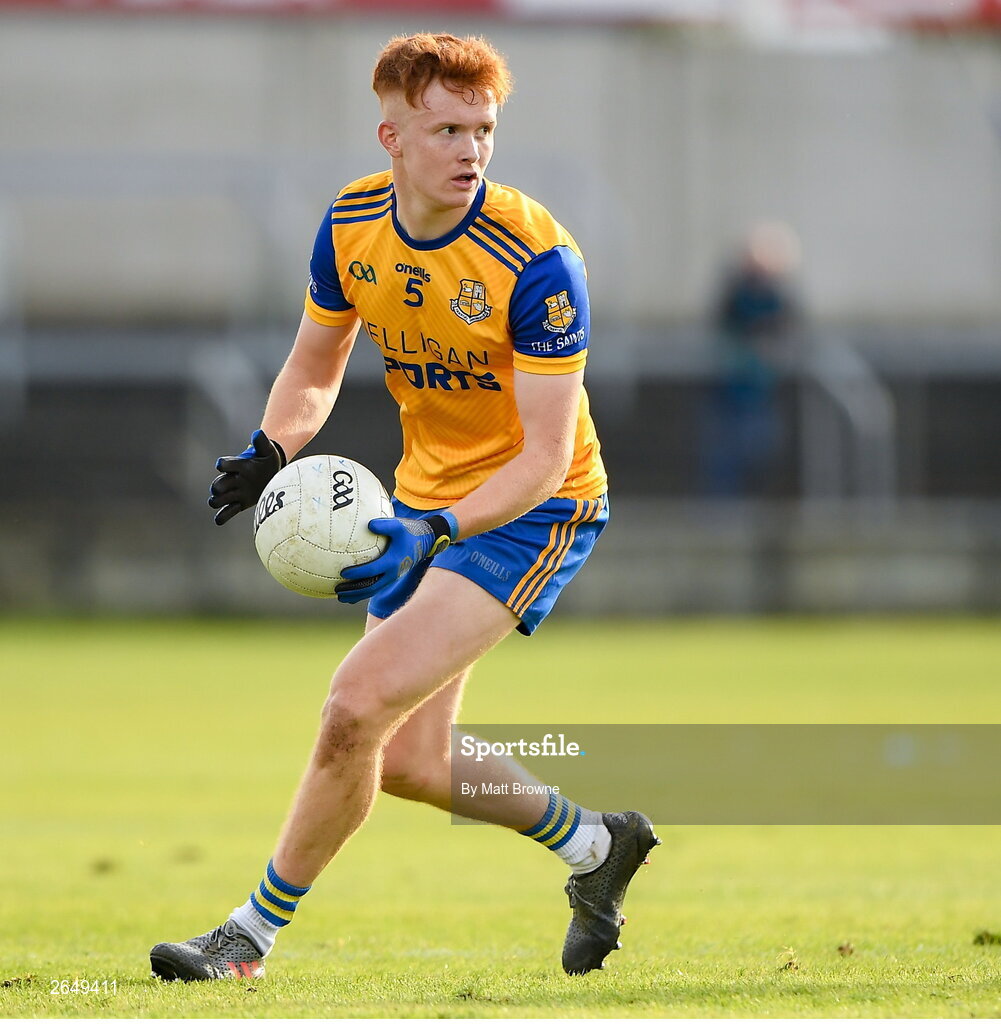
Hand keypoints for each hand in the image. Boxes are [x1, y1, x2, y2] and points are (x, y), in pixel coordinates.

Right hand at [208, 428, 286, 525]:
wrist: (273, 472)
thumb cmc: (268, 459)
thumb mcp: (267, 450)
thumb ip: (261, 442)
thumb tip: (257, 433)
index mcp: (237, 465)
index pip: (224, 464)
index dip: (223, 464)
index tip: (222, 464)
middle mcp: (233, 479)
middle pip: (218, 485)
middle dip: (217, 487)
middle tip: (220, 488)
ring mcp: (236, 492)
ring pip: (219, 499)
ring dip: (218, 501)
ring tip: (219, 501)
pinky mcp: (240, 504)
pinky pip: (228, 512)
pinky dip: (222, 517)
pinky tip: (219, 519)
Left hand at [335, 513, 456, 603]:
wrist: (424, 541)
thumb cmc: (409, 531)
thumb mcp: (399, 525)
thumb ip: (384, 525)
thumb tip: (368, 524)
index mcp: (392, 562)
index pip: (372, 571)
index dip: (357, 573)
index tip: (343, 573)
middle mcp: (392, 573)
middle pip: (370, 587)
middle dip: (353, 591)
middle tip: (337, 591)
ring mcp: (392, 577)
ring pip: (372, 590)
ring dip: (357, 595)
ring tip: (341, 597)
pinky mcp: (392, 577)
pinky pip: (376, 587)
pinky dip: (363, 592)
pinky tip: (351, 593)